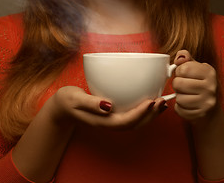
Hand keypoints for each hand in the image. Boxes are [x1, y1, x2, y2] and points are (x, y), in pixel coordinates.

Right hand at [46, 86, 167, 129]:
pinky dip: (142, 110)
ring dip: (149, 114)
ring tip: (161, 103)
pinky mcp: (112, 114)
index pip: (125, 121)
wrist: (61, 108)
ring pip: (135, 122)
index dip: (140, 113)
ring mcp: (111, 120)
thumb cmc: (67, 101)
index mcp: (101, 121)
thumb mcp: (75, 99)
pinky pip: (131, 116)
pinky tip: (148, 102)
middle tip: (162, 101)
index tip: (150, 101)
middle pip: (134, 124)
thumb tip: (108, 106)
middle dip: (150, 115)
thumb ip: (90, 103)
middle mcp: (109, 123)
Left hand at [172, 50, 217, 122]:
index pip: (183, 68)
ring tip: (186, 95)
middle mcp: (210, 87)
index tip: (184, 74)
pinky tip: (187, 105)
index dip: (179, 71)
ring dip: (178, 97)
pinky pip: (179, 110)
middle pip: (178, 83)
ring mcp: (207, 102)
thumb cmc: (199, 84)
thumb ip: (185, 58)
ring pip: (178, 98)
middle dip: (177, 85)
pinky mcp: (200, 114)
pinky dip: (179, 108)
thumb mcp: (195, 68)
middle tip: (184, 86)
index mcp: (209, 72)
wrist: (210, 107)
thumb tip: (180, 56)